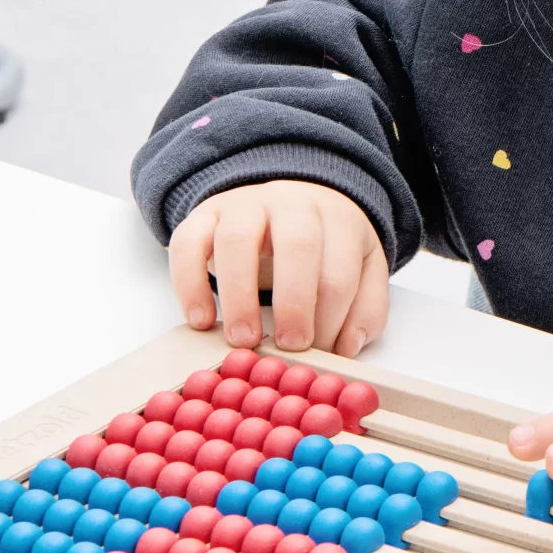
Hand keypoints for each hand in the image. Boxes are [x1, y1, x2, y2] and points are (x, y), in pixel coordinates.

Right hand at [168, 181, 388, 356]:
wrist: (289, 200)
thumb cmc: (325, 246)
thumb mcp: (360, 269)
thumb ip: (365, 308)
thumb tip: (349, 347)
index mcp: (336, 219)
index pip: (339, 270)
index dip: (330, 319)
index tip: (319, 352)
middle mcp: (291, 203)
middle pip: (297, 244)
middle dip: (294, 302)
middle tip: (287, 346)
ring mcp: (244, 205)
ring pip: (237, 239)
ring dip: (240, 295)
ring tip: (243, 340)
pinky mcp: (204, 215)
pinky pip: (188, 243)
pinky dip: (189, 284)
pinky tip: (200, 320)